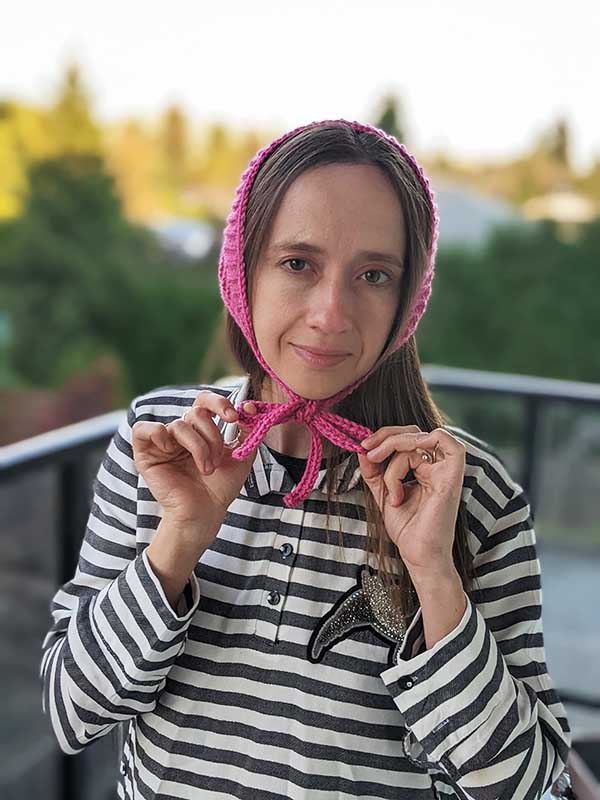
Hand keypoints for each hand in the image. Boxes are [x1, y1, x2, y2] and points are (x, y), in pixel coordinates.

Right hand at [132, 391, 258, 526]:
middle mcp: (182, 432)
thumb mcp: (242, 455)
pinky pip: (143, 428)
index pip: (205, 401)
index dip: (219, 403)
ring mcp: (163, 441)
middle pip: (196, 413)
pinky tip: (170, 450)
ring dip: (198, 447)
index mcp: (201, 429)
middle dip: (212, 436)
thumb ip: (248, 429)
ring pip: (180, 425)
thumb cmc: (221, 487)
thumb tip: (248, 406)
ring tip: (206, 469)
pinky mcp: (146, 453)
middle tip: (217, 461)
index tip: (233, 418)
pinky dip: (158, 433)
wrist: (206, 512)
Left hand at [357, 426, 465, 581]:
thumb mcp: (383, 492)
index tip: (364, 448)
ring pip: (417, 442)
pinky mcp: (452, 476)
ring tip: (389, 488)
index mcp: (424, 468)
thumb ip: (374, 470)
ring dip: (395, 462)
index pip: (406, 437)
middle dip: (386, 437)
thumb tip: (362, 448)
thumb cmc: (407, 529)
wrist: (419, 556)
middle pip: (413, 431)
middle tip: (369, 452)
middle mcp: (437, 466)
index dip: (384, 437)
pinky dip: (421, 444)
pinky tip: (408, 467)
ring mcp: (446, 470)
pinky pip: (445, 441)